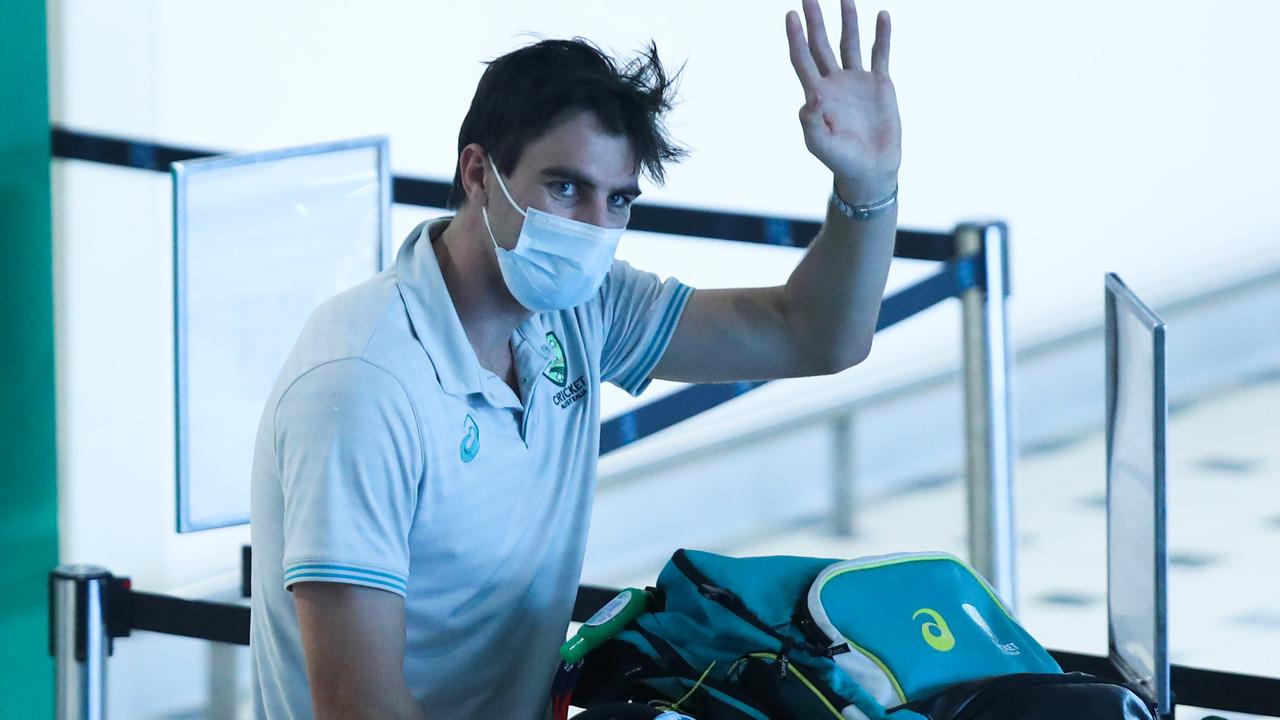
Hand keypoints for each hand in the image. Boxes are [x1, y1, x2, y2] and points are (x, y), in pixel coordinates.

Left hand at [786, 0, 901, 203]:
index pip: (803, 59)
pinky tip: (882, 16)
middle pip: (822, 44)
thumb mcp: (821, 145)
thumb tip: (809, 98)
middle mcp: (834, 82)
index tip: (790, 15)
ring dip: (848, 21)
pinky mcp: (879, 84)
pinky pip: (880, 54)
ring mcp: (856, 81)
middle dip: (816, 20)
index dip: (796, 38)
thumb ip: (812, 123)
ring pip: (850, 44)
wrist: (870, 169)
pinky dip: (882, 36)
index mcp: (817, 94)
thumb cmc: (841, 160)